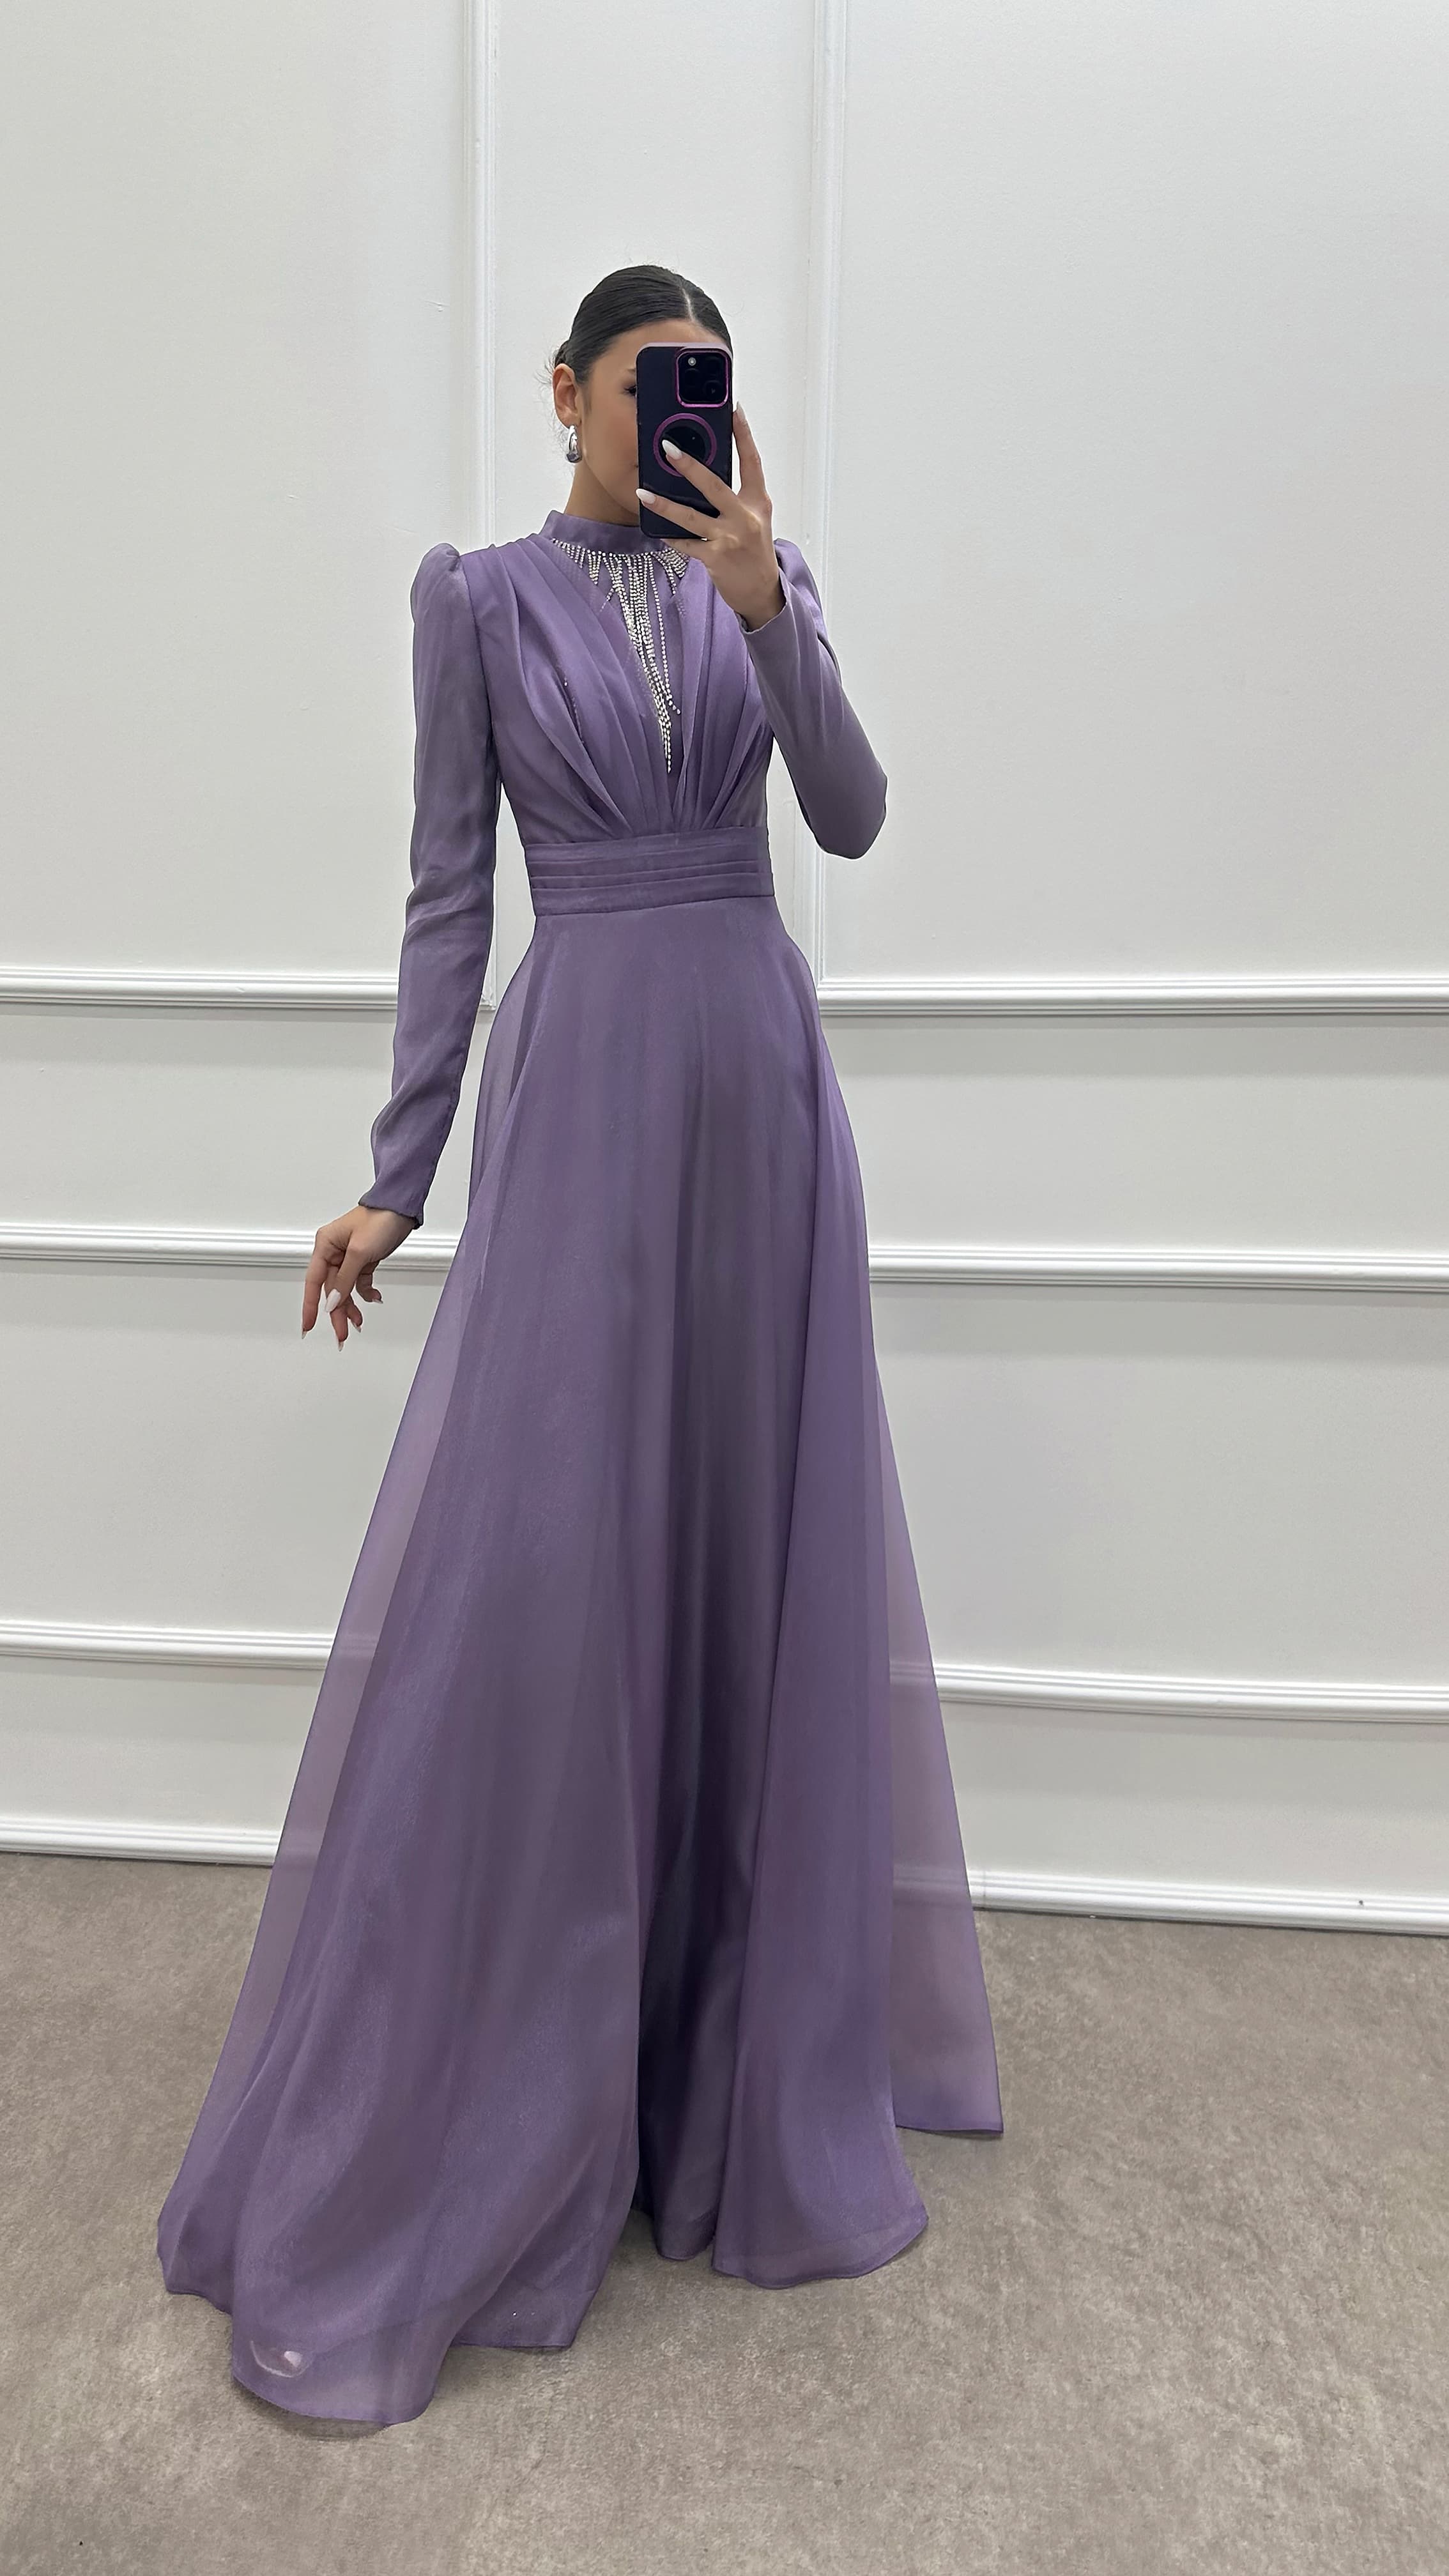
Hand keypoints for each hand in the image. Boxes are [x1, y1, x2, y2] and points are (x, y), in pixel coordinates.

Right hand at [302, 1204, 413, 1346]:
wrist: (402, 1208)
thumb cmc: (380, 1218)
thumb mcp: (360, 1252)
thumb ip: (345, 1279)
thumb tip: (332, 1301)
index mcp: (325, 1245)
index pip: (313, 1281)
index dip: (310, 1306)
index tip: (308, 1325)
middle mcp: (334, 1251)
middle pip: (331, 1289)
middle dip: (336, 1312)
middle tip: (341, 1333)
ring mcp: (349, 1256)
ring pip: (345, 1288)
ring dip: (351, 1305)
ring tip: (357, 1322)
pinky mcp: (364, 1259)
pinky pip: (360, 1282)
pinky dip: (366, 1292)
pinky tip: (374, 1298)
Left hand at [636, 402, 784, 629]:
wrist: (762, 591)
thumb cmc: (753, 549)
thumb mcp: (753, 517)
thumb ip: (734, 495)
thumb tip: (702, 472)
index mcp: (757, 501)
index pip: (752, 461)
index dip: (743, 434)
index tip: (734, 408)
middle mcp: (745, 518)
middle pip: (715, 486)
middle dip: (690, 466)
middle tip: (668, 448)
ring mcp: (730, 539)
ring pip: (692, 517)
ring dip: (664, 505)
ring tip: (643, 492)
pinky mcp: (715, 559)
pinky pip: (686, 544)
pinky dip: (670, 536)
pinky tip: (655, 529)